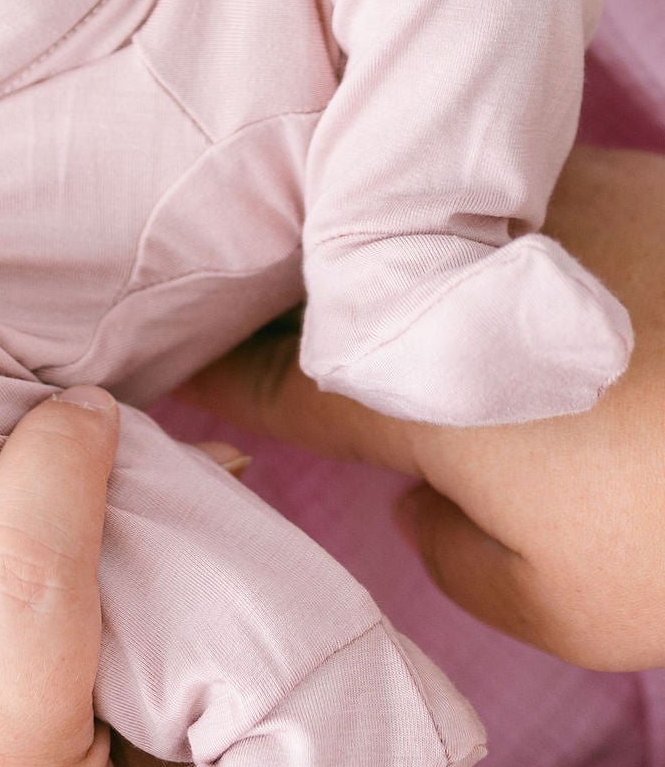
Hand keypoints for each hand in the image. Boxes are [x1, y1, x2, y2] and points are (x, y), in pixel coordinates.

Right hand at [179, 145, 664, 673]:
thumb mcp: (567, 604)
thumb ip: (456, 558)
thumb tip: (424, 495)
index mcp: (405, 378)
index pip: (271, 373)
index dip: (210, 368)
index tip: (163, 354)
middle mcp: (437, 261)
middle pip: (320, 261)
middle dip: (273, 276)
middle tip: (235, 290)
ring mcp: (519, 194)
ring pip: (407, 204)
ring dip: (378, 231)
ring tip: (383, 265)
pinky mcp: (602, 161)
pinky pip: (503, 184)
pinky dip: (479, 211)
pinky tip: (513, 251)